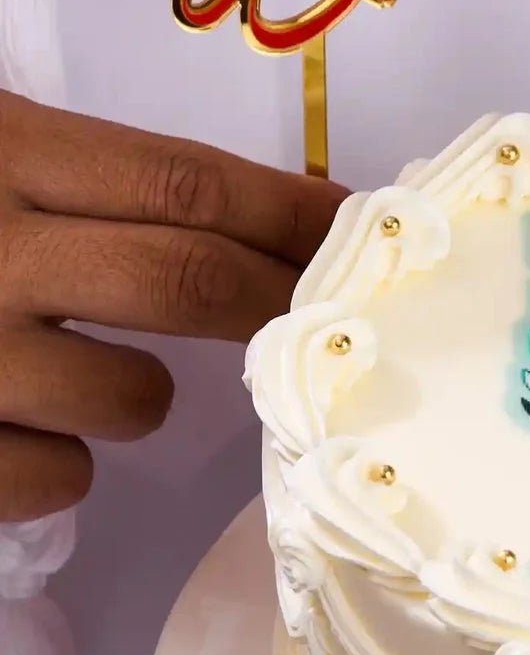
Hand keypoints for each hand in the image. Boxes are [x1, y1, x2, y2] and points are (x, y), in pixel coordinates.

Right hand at [0, 92, 346, 519]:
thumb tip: (262, 212)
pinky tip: (8, 425)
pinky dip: (60, 463)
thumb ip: (82, 175)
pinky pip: (57, 479)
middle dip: (276, 305)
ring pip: (133, 401)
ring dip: (141, 397)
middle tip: (321, 322)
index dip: (295, 212)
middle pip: (191, 281)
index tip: (368, 228)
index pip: (187, 179)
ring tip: (87, 372)